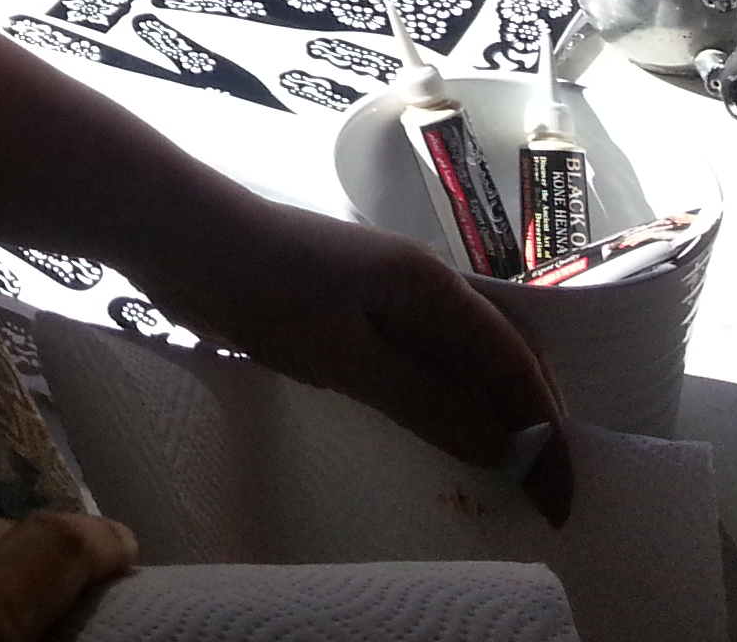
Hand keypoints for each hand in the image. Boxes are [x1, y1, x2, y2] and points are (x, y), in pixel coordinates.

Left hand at [136, 196, 560, 468]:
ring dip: (484, 414)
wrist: (180, 235)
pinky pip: (412, 361)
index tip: (556, 500)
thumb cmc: (264, 287)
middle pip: (501, 356)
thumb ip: (425, 402)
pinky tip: (430, 438)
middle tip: (538, 494)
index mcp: (434, 285)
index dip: (545, 433)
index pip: (517, 364)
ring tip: (497, 478)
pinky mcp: (347, 312)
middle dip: (528, 422)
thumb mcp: (345, 357)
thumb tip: (503, 448)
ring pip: (457, 360)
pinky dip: (435, 402)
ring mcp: (383, 295)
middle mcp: (421, 284)